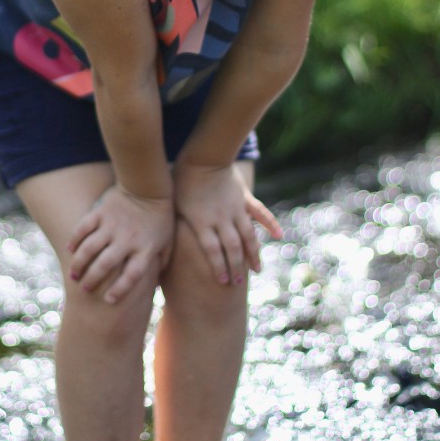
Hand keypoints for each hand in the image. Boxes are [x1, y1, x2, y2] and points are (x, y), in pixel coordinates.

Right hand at [67, 185, 173, 303]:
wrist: (148, 186)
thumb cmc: (160, 217)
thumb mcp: (167, 241)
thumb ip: (162, 261)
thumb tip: (155, 283)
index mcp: (145, 248)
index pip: (132, 276)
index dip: (120, 290)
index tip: (108, 300)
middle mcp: (127, 239)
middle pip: (106, 265)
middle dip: (92, 279)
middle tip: (84, 289)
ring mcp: (112, 225)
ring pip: (90, 248)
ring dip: (79, 263)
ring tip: (73, 275)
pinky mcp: (101, 212)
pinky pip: (83, 227)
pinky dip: (75, 239)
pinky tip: (69, 249)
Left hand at [173, 161, 281, 284]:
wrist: (201, 156)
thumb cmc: (181, 181)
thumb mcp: (174, 206)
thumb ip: (175, 226)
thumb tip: (161, 246)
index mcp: (202, 221)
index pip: (213, 250)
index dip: (218, 266)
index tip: (222, 281)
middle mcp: (221, 218)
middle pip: (232, 247)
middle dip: (236, 266)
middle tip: (237, 284)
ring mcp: (235, 208)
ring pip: (247, 235)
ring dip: (253, 254)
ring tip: (257, 270)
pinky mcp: (244, 198)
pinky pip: (260, 213)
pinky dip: (271, 224)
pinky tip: (279, 236)